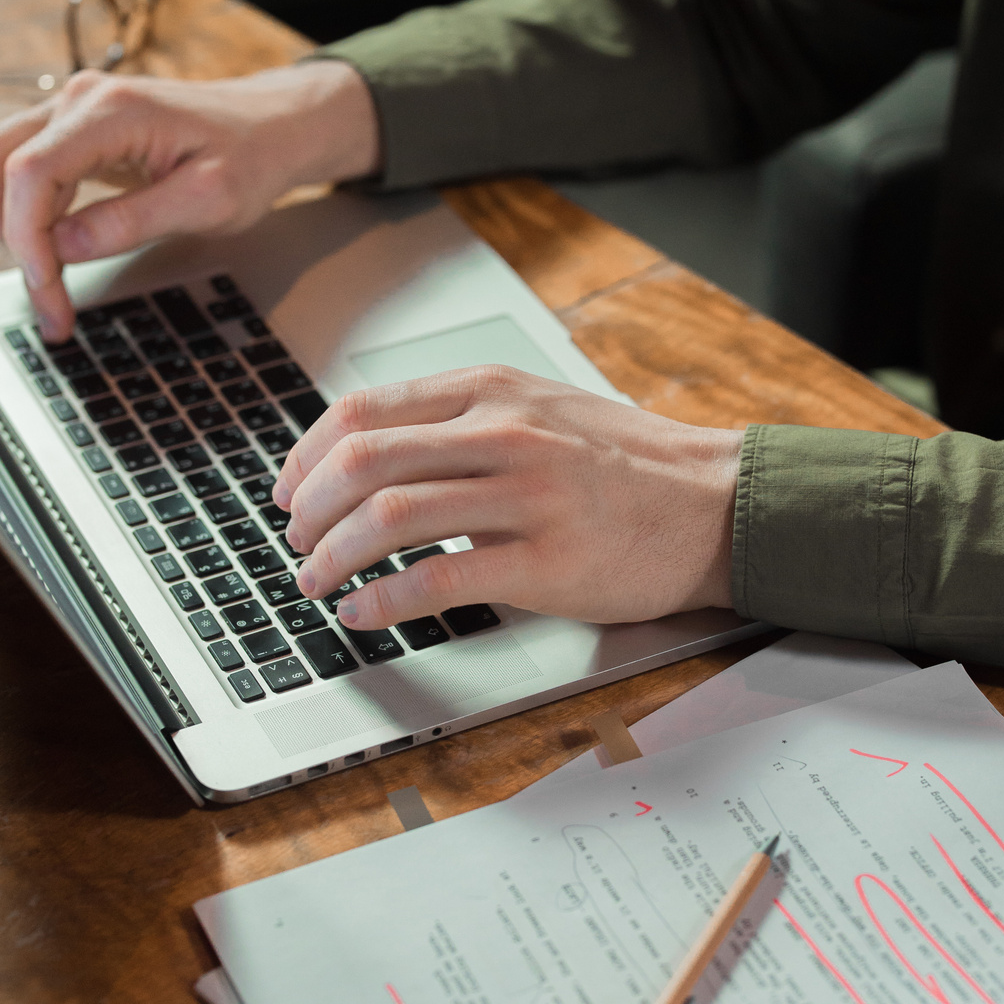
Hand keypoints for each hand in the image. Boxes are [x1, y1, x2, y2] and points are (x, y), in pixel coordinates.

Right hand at [0, 59, 379, 341]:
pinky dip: (32, 219)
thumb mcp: (207, 200)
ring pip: (1, 166)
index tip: (48, 289)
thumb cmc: (251, 156)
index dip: (27, 237)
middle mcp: (81, 101)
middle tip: (49, 302)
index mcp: (112, 111)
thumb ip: (133, 221)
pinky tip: (60, 261)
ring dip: (15, 230)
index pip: (31, 171)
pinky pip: (28, 173)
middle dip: (11, 237)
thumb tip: (64, 246)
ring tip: (53, 292)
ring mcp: (74, 114)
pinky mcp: (77, 135)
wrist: (270, 127)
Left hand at [274, 367, 741, 627]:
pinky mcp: (547, 562)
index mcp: (491, 390)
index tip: (287, 491)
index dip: (306, 457)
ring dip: (333, 556)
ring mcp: (527, 496)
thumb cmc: (625, 465)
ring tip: (315, 581)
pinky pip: (440, 580)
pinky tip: (363, 613)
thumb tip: (371, 455)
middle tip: (293, 542)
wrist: (715, 505)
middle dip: (307, 509)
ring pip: (391, 517)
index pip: (364, 412)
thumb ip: (461, 420)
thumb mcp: (539, 409)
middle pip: (363, 461)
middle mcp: (504, 433)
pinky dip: (383, 602)